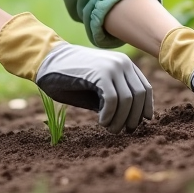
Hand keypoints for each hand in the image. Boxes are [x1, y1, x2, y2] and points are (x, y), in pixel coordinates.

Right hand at [0, 12, 152, 132]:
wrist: (48, 62)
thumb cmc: (72, 78)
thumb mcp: (99, 88)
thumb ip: (116, 98)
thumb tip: (133, 120)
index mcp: (125, 64)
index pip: (145, 89)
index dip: (144, 109)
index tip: (138, 123)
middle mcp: (122, 63)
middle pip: (139, 96)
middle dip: (133, 118)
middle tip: (122, 130)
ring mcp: (112, 66)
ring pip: (128, 100)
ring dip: (120, 119)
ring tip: (109, 128)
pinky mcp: (100, 73)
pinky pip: (113, 100)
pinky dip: (110, 115)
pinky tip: (102, 121)